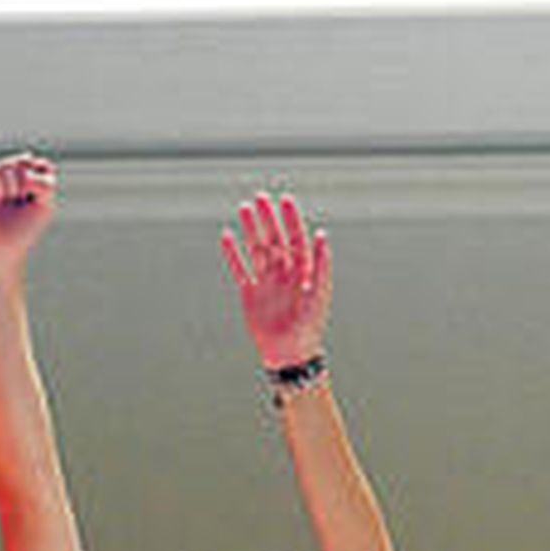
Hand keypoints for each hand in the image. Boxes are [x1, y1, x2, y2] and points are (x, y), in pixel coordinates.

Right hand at [0, 153, 56, 279]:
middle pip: (25, 160)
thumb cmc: (23, 231)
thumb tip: (24, 158)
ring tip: (6, 204)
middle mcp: (5, 176)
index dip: (43, 179)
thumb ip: (44, 181)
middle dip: (28, 183)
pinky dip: (0, 189)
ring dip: (14, 188)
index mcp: (24, 180)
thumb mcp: (44, 205)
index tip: (39, 199)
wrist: (1, 250)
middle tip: (21, 202)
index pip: (41, 163)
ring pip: (8, 165)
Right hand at [219, 192, 331, 368]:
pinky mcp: (250, 293)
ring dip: (251, 229)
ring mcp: (267, 281)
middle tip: (260, 197)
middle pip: (275, 238)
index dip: (291, 219)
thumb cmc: (309, 325)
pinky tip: (227, 236)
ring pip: (257, 249)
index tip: (284, 200)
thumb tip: (322, 234)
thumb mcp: (319, 293)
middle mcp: (285, 272)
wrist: (289, 353)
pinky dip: (233, 253)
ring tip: (244, 208)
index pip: (296, 237)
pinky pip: (240, 268)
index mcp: (303, 270)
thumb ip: (321, 263)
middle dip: (268, 218)